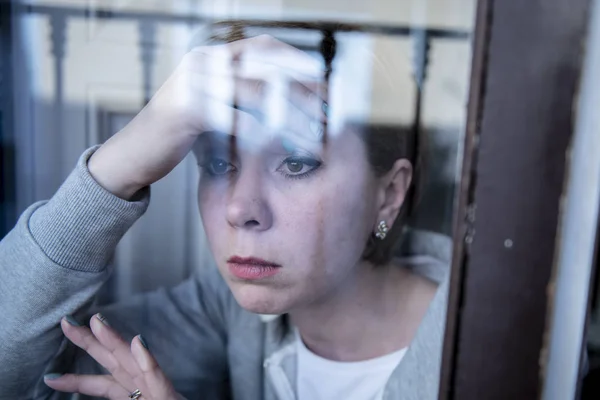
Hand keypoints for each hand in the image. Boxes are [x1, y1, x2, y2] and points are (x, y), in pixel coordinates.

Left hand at [44, 314, 184, 399]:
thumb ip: (120, 393)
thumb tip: (102, 391)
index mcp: (133, 395)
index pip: (102, 383)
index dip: (76, 377)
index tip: (50, 376)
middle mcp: (142, 388)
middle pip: (112, 362)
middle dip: (90, 341)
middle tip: (66, 321)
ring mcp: (156, 390)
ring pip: (132, 362)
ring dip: (114, 341)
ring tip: (96, 322)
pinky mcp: (168, 396)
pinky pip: (156, 377)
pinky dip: (147, 359)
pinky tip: (138, 342)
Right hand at [88, 35, 323, 199]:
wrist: (132, 155)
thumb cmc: (176, 134)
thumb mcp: (210, 106)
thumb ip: (239, 97)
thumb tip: (280, 100)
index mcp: (212, 58)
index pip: (263, 48)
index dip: (297, 62)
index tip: (325, 82)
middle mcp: (204, 63)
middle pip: (267, 68)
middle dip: (303, 89)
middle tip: (329, 110)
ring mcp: (194, 84)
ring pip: (257, 94)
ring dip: (291, 114)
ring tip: (314, 133)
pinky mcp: (186, 111)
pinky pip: (236, 118)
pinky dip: (263, 133)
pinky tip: (283, 146)